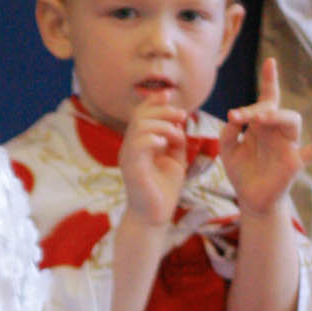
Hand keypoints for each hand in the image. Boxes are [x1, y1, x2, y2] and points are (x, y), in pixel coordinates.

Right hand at [119, 99, 188, 226]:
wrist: (155, 217)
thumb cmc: (163, 190)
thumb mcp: (175, 158)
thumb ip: (176, 140)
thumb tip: (179, 121)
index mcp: (138, 144)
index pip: (141, 115)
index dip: (153, 101)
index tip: (170, 93)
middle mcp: (130, 148)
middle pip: (140, 117)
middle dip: (163, 111)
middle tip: (182, 115)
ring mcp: (128, 158)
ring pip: (139, 128)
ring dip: (162, 125)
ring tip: (177, 133)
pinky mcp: (132, 169)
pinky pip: (138, 146)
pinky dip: (153, 139)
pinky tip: (165, 144)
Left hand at [220, 58, 311, 215]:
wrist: (250, 198)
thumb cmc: (241, 170)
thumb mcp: (228, 149)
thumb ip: (228, 132)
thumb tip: (235, 118)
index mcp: (261, 124)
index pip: (268, 98)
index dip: (270, 79)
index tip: (270, 62)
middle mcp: (276, 131)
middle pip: (275, 109)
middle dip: (257, 109)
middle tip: (237, 116)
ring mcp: (288, 145)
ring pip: (292, 121)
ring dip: (276, 117)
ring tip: (259, 119)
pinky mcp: (294, 162)